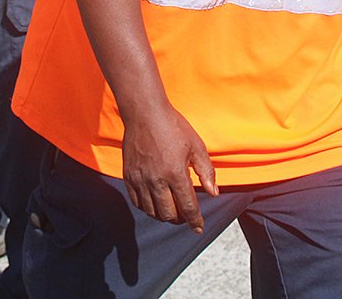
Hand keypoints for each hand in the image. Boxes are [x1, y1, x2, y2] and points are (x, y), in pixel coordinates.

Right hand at [118, 102, 217, 232]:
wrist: (144, 113)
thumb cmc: (172, 126)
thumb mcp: (196, 146)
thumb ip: (206, 171)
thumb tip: (213, 193)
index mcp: (175, 173)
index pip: (188, 207)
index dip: (195, 221)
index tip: (199, 228)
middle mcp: (156, 180)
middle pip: (168, 214)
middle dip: (179, 219)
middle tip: (185, 215)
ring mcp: (140, 179)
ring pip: (152, 211)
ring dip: (163, 215)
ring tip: (170, 209)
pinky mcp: (128, 175)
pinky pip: (137, 202)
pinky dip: (147, 207)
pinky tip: (154, 202)